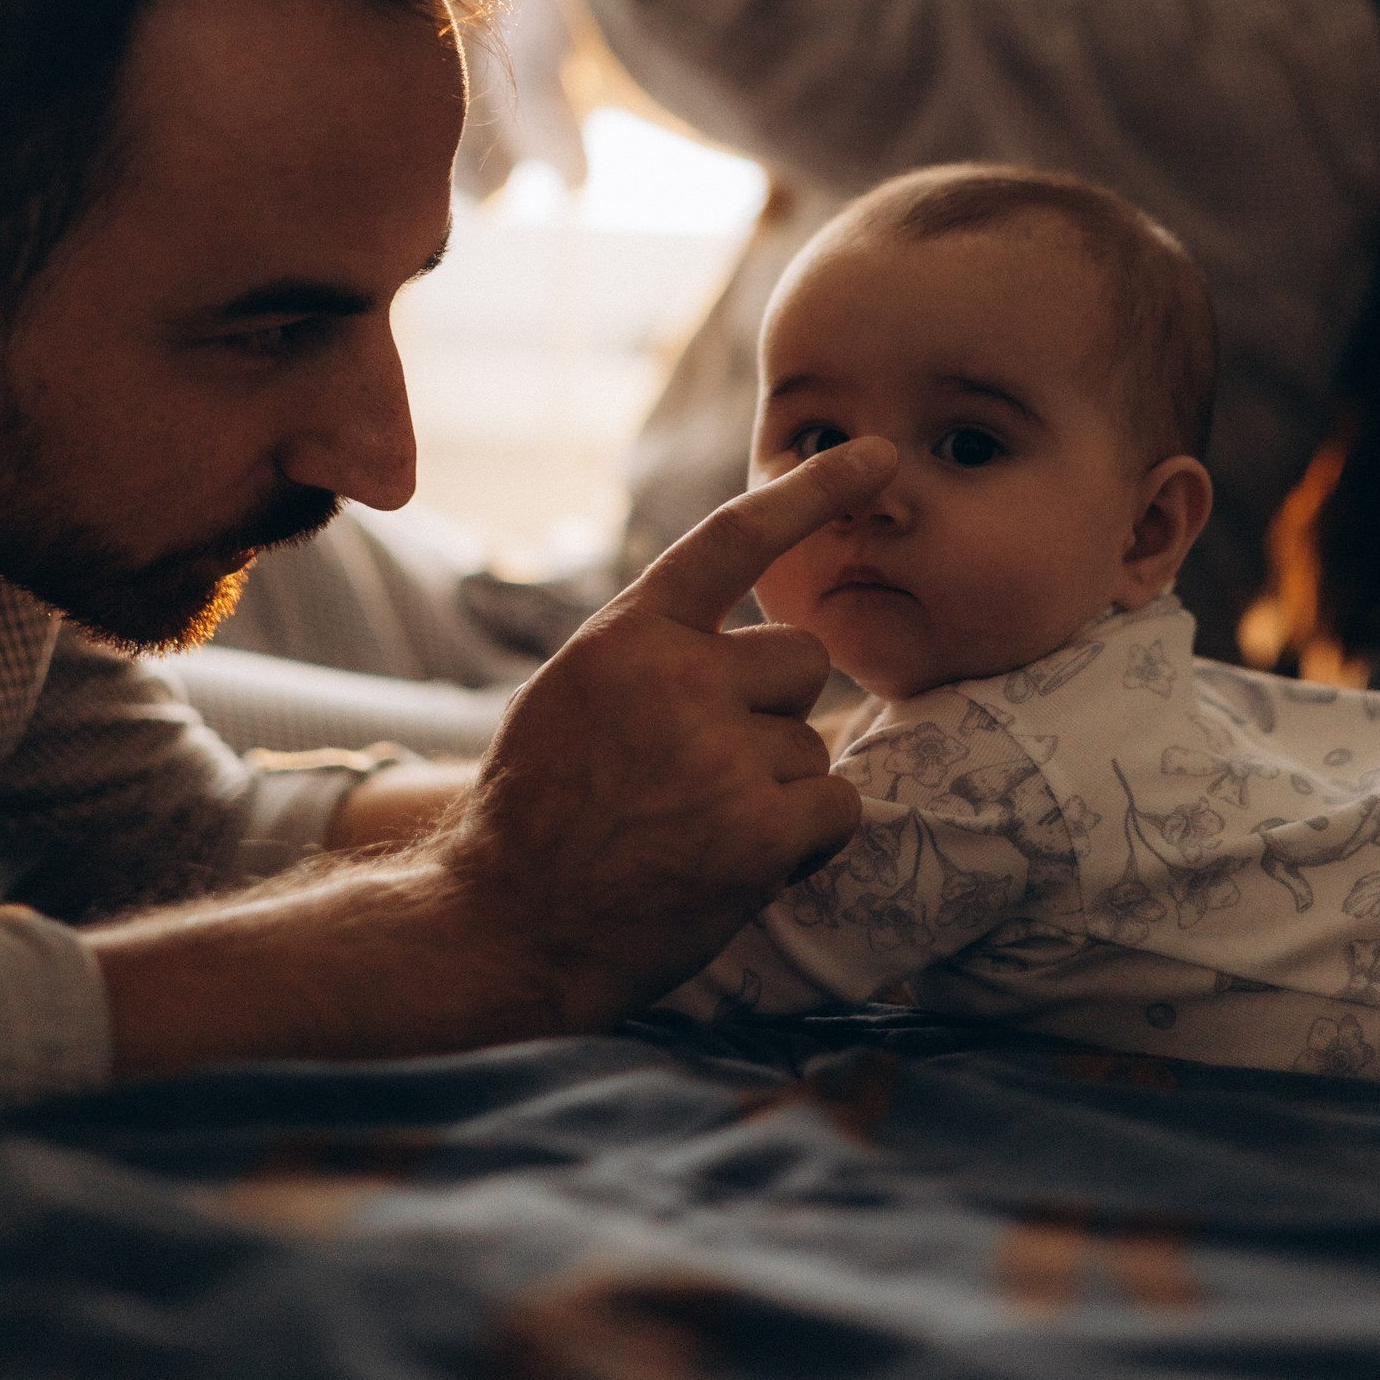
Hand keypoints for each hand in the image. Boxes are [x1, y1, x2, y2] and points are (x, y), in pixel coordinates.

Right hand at [439, 433, 895, 1029]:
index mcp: (631, 633)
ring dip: (777, 789)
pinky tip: (739, 864)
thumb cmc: (539, 809)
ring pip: (813, 743)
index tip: (880, 455)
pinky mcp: (756, 833)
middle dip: (775, 710)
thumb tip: (738, 633)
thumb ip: (655, 648)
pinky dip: (805, 842)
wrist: (498, 924)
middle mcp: (678, 678)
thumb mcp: (575, 689)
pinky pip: (836, 807)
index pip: (737, 537)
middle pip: (801, 658)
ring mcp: (719, 754)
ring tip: (697, 828)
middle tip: (705, 770)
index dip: (815, 491)